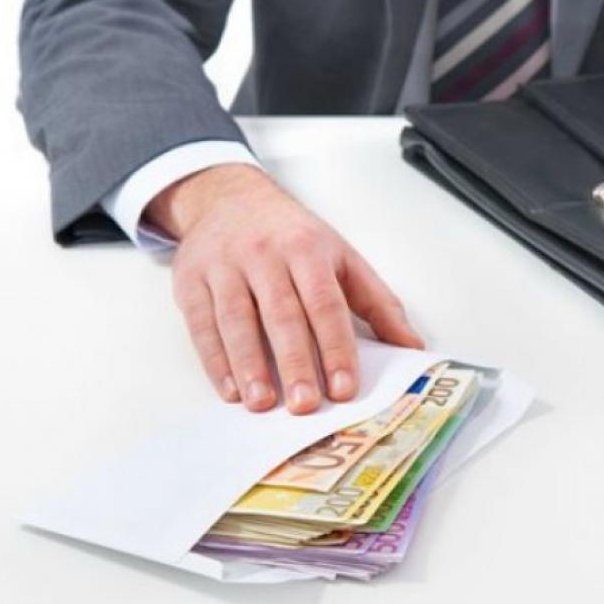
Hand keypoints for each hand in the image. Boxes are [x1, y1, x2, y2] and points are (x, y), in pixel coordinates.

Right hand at [146, 164, 423, 413]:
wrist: (231, 198)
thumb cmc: (294, 237)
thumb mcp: (343, 258)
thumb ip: (378, 303)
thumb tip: (412, 345)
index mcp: (309, 250)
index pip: (326, 303)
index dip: (336, 347)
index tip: (344, 387)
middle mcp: (266, 255)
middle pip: (282, 314)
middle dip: (295, 362)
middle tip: (305, 405)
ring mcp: (225, 266)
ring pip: (237, 319)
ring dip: (249, 365)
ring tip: (263, 404)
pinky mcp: (192, 280)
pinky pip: (201, 323)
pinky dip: (214, 360)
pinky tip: (230, 390)